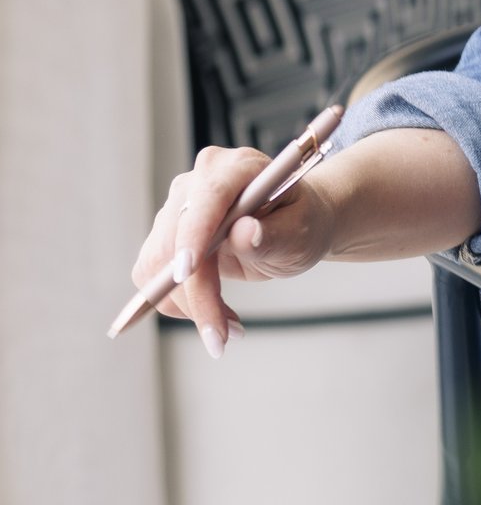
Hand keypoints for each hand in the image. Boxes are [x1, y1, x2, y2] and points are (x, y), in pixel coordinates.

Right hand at [131, 146, 339, 357]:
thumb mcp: (302, 230)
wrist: (295, 223)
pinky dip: (181, 304)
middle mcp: (197, 183)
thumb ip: (274, 233)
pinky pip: (154, 278)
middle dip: (195, 294)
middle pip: (175, 242)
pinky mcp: (165, 237)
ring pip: (157, 267)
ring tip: (228, 328)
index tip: (186, 272)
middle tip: (224, 336)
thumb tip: (243, 233)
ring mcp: (177, 209)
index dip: (193, 234)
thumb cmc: (302, 221)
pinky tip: (214, 312)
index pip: (205, 199)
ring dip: (189, 306)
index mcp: (235, 168)